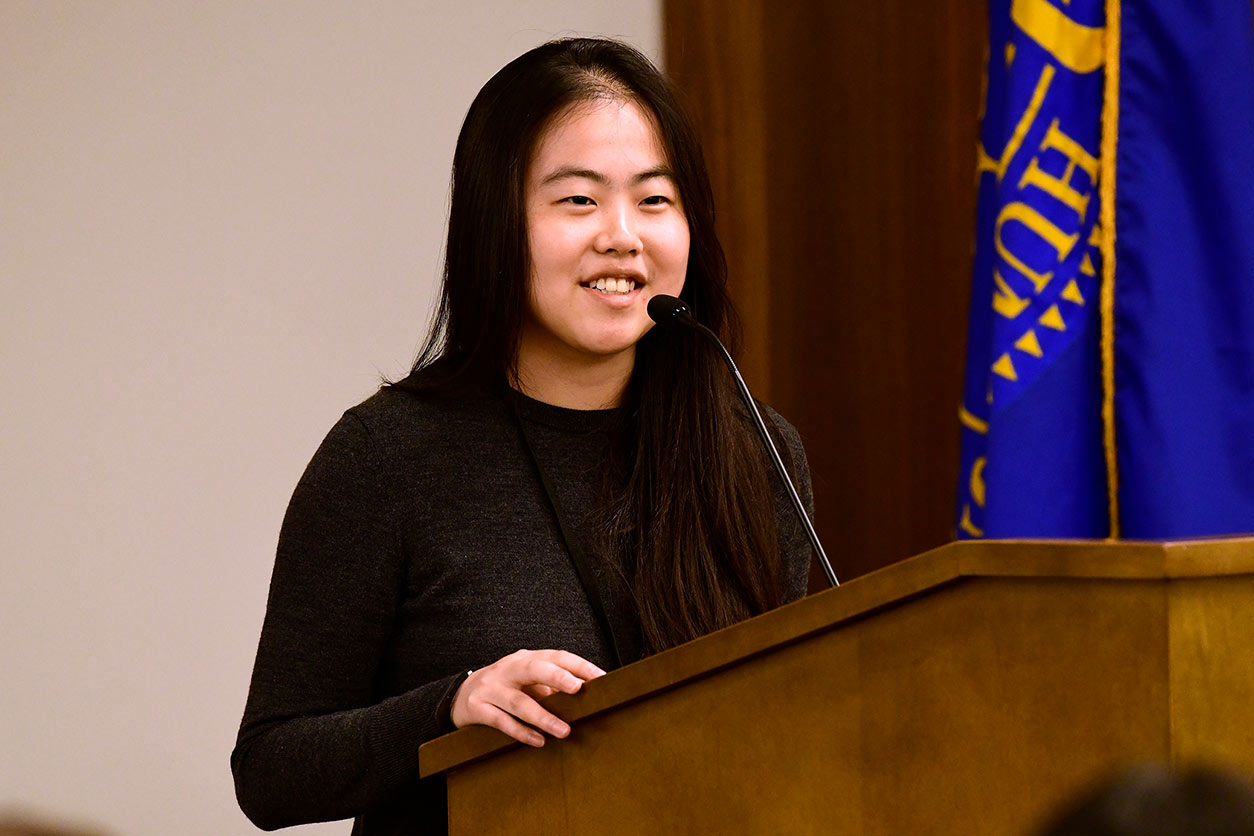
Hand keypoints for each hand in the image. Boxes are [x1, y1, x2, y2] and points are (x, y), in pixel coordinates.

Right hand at [449, 649, 605, 746]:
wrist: (460, 695)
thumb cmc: (506, 687)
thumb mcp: (528, 681)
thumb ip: (553, 687)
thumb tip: (590, 696)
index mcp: (525, 659)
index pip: (555, 656)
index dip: (579, 665)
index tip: (601, 677)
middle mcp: (508, 669)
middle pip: (533, 669)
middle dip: (557, 677)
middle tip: (578, 689)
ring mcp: (491, 688)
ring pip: (518, 701)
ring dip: (543, 716)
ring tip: (564, 731)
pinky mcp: (477, 708)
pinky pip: (501, 721)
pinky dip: (521, 732)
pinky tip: (538, 741)